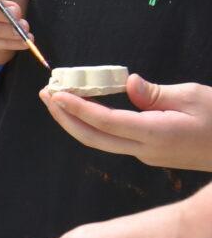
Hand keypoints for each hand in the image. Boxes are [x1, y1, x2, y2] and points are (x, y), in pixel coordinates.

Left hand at [39, 75, 211, 171]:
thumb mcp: (193, 97)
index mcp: (155, 134)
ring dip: (74, 121)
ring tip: (55, 99)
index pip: (106, 122)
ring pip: (99, 141)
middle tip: (45, 94)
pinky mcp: (148, 153)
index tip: (56, 94)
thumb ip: (156, 93)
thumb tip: (128, 83)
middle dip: (64, 117)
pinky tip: (82, 109)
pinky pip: (111, 139)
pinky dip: (91, 124)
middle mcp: (144, 149)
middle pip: (92, 137)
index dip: (78, 108)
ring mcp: (145, 154)